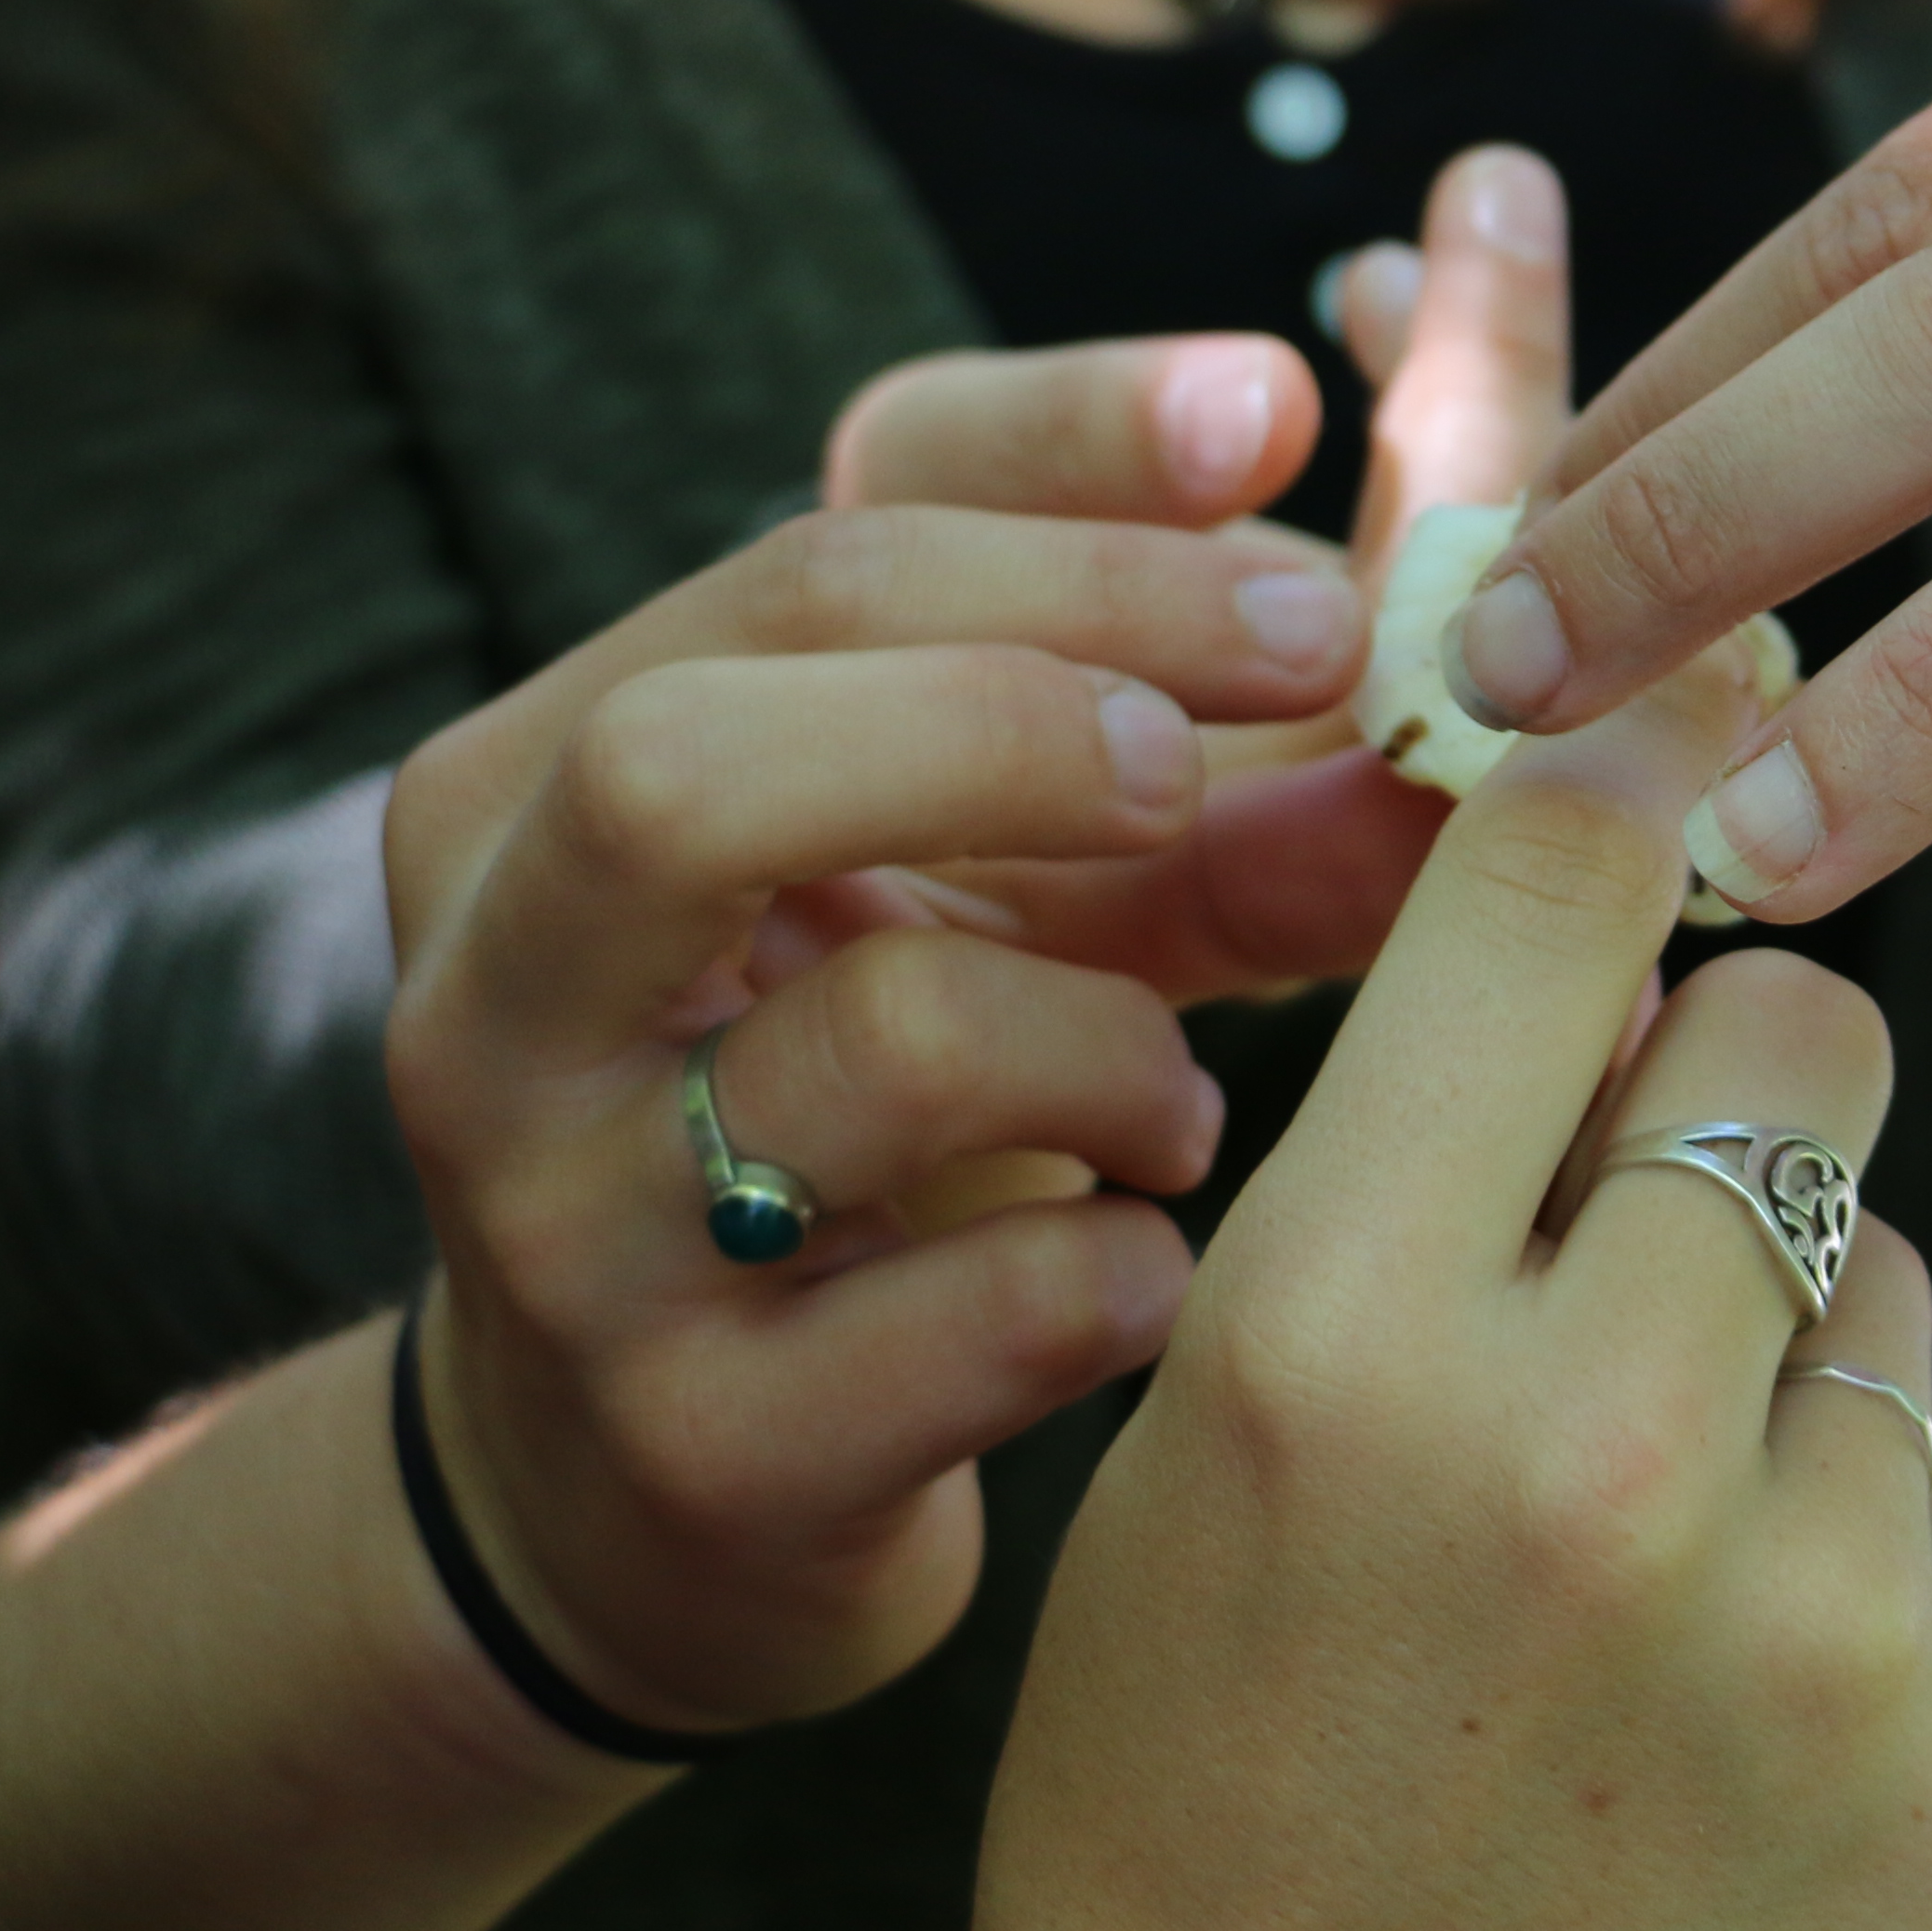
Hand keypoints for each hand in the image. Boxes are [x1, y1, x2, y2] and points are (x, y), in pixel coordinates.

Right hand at [380, 478, 1376, 1733]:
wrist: (672, 1505)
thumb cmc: (870, 1125)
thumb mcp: (1004, 906)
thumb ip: (1211, 777)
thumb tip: (1436, 653)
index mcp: (538, 781)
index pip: (812, 536)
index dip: (1077, 462)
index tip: (1291, 425)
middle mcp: (495, 987)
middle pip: (703, 754)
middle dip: (1033, 701)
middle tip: (1285, 703)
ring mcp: (567, 1235)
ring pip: (875, 1035)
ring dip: (1119, 1035)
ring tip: (1191, 1095)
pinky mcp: (696, 1452)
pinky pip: (972, 1315)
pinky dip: (1124, 1267)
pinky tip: (1154, 1271)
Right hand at [961, 656, 1931, 1930]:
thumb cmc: (1199, 1765)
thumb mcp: (1210, 1415)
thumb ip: (1414, 1148)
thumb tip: (1645, 875)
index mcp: (1333, 1334)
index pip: (1558, 888)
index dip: (1626, 768)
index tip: (1685, 717)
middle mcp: (1587, 1450)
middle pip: (1799, 1033)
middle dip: (1730, 1076)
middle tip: (1645, 1195)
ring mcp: (1810, 1622)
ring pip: (1887, 1264)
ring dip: (1785, 1342)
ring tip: (1640, 1540)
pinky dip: (1867, 1535)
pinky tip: (1729, 1680)